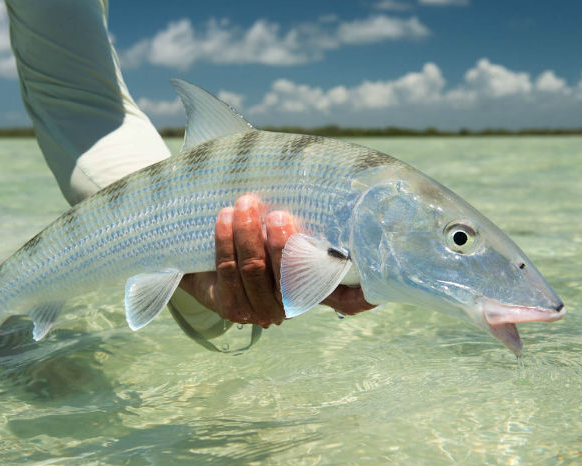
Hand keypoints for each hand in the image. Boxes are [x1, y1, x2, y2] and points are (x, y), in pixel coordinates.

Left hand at [179, 195, 373, 327]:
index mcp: (313, 289)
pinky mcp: (230, 308)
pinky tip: (225, 218)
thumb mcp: (286, 231)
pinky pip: (227, 270)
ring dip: (248, 234)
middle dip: (281, 243)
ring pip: (254, 270)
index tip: (373, 287)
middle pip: (289, 276)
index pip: (348, 301)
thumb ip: (308, 221)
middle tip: (277, 215)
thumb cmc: (258, 240)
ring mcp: (259, 311)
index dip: (362, 298)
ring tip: (245, 204)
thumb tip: (338, 186)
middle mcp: (291, 306)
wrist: (208, 266)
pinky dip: (225, 241)